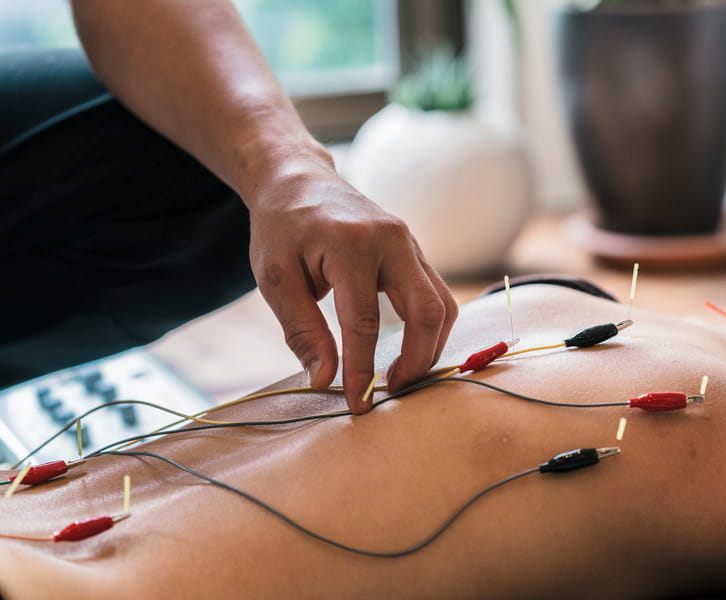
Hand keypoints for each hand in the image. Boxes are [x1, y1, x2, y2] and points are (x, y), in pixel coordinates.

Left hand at [248, 161, 457, 414]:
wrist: (298, 180)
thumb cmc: (281, 229)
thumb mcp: (274, 279)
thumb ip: (301, 330)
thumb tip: (325, 380)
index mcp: (350, 245)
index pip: (365, 321)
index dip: (362, 368)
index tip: (358, 403)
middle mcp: (391, 241)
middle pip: (428, 312)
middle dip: (416, 361)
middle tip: (390, 393)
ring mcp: (409, 243)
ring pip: (442, 305)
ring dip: (429, 348)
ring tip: (398, 377)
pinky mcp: (414, 251)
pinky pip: (436, 295)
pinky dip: (428, 329)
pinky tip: (406, 350)